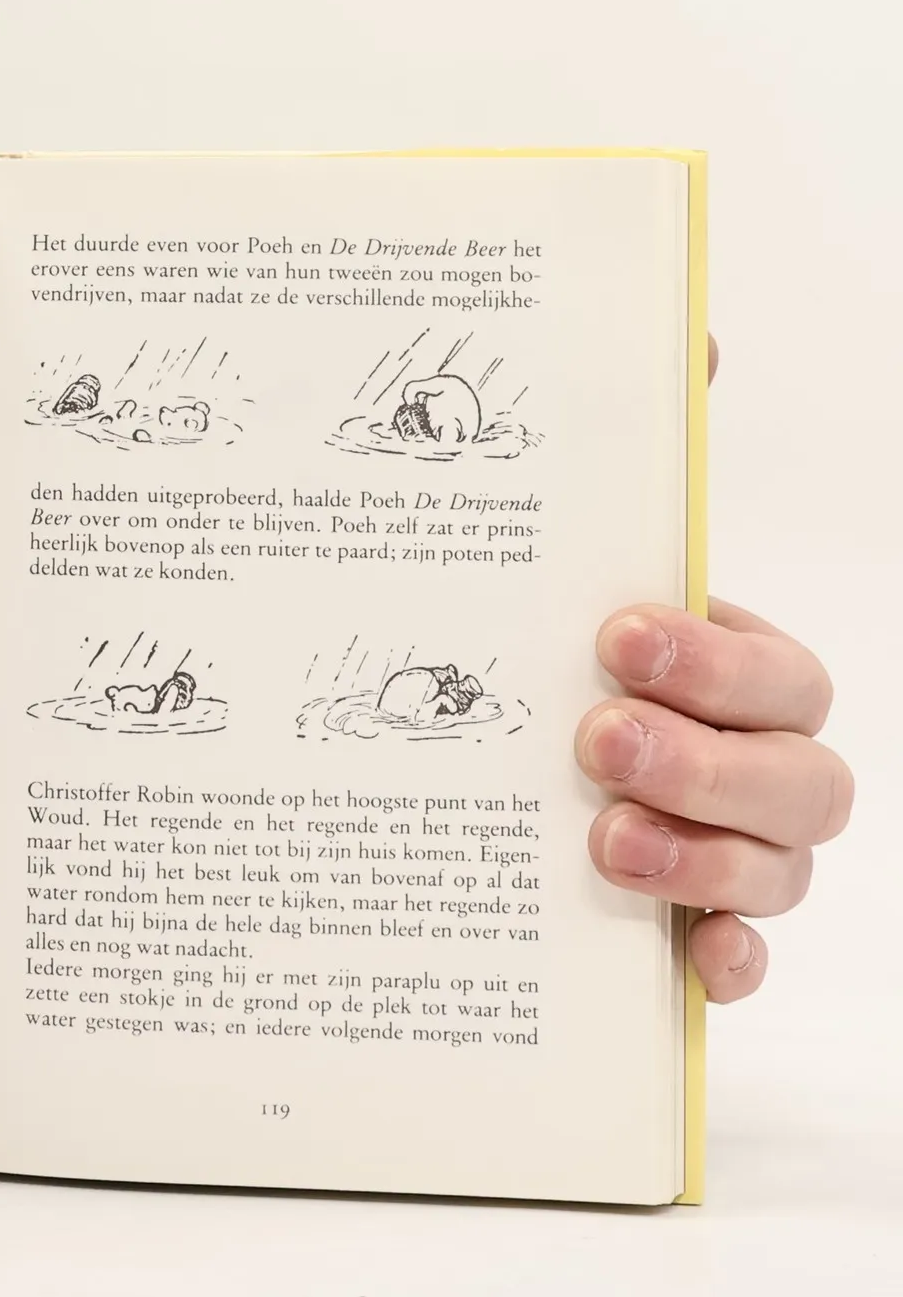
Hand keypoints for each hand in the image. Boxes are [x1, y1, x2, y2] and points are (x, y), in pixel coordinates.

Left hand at [575, 340, 850, 1000]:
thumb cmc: (551, 655)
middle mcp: (757, 769)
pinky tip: (690, 961)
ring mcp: (735, 858)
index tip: (612, 635)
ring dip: (704, 860)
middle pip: (800, 781)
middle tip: (596, 738)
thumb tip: (691, 334)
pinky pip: (742, 959)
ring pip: (781, 872)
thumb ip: (632, 462)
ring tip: (600, 839)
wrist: (495, 746)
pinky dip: (727, 962)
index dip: (717, 661)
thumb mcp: (570, 563)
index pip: (784, 677)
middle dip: (706, 760)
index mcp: (739, 678)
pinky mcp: (691, 929)